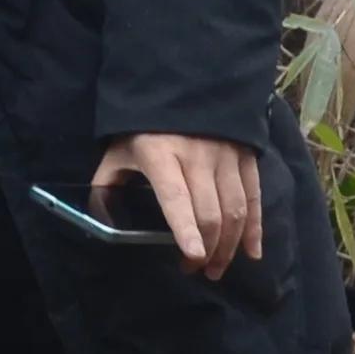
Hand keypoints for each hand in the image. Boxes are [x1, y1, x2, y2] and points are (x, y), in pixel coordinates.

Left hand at [89, 130, 261, 281]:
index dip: (185, 228)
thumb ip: (108, 183)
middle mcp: (197, 155)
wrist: (183, 82)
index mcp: (160, 154)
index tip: (193, 255)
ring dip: (229, 246)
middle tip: (197, 271)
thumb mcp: (119, 149)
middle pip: (210, 212)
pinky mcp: (246, 155)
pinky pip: (254, 197)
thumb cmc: (143, 124)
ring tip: (217, 269)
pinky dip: (255, 228)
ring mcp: (226, 155)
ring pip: (235, 209)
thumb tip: (99, 219)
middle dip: (208, 250)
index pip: (176, 196)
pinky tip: (251, 253)